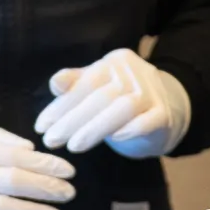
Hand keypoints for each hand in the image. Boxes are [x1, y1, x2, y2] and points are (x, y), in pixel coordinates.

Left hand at [35, 48, 191, 158]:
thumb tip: (55, 82)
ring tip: (73, 146)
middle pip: (100, 97)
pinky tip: (115, 137)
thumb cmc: (122, 98)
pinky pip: (148, 120)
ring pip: (122, 108)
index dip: (60, 106)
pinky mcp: (164, 113)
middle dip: (72, 120)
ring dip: (95, 128)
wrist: (169, 107)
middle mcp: (134, 73)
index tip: (40, 126)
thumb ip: (75, 84)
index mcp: (114, 62)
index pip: (85, 83)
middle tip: (50, 140)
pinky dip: (131, 128)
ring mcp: (152, 92)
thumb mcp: (98, 87)